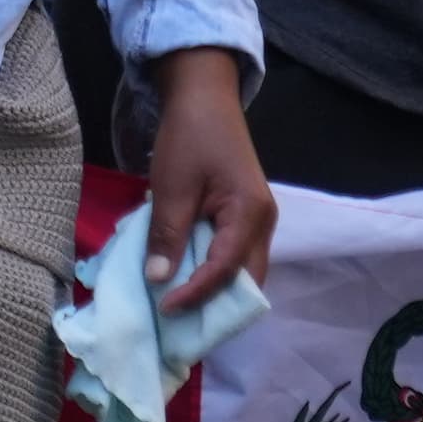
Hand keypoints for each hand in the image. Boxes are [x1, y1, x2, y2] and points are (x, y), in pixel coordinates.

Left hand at [141, 45, 274, 310]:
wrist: (203, 96)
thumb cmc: (189, 136)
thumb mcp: (172, 186)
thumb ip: (168, 235)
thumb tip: (159, 280)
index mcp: (250, 214)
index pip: (226, 270)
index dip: (195, 294)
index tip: (165, 309)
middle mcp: (264, 222)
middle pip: (246, 279)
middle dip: (216, 306)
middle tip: (181, 324)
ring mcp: (258, 219)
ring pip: (243, 270)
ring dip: (215, 290)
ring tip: (182, 307)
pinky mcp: (245, 215)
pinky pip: (235, 254)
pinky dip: (214, 270)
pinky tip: (187, 277)